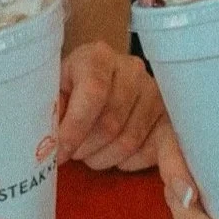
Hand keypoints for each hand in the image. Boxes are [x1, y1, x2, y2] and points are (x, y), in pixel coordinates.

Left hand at [57, 41, 163, 170]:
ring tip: (91, 152)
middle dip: (86, 148)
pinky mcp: (167, 115)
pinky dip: (128, 162)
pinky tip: (114, 155)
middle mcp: (131, 69)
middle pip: (110, 123)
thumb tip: (51, 141)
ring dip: (104, 157)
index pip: (93, 92)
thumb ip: (51, 110)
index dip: (75, 129)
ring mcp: (153, 91)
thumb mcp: (56, 90)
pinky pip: (150, 151)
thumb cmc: (74, 88)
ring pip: (129, 141)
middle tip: (73, 153)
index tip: (60, 153)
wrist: (105, 80)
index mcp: (98, 56)